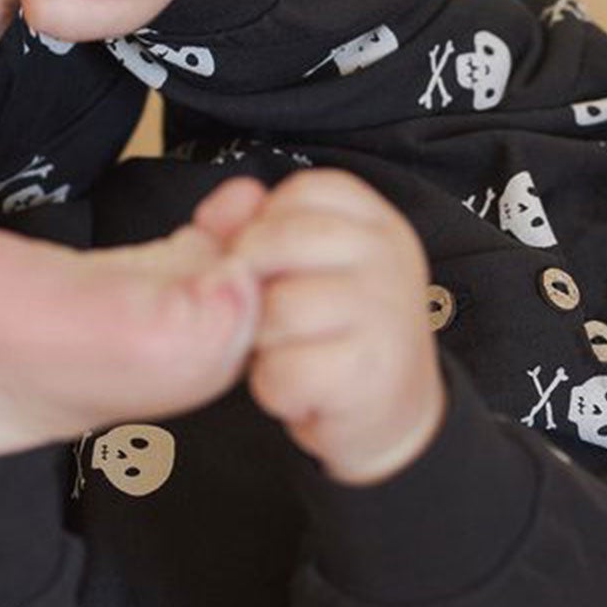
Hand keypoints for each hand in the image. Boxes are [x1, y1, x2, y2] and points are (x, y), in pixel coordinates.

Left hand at [201, 171, 446, 485]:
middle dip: (251, 285)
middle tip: (272, 318)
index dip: (264, 228)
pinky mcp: (367, 372)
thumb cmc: (337, 335)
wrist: (395, 414)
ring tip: (291, 353)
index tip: (273, 268)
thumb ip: (259, 228)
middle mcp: (388, 257)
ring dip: (262, 344)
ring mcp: (384, 312)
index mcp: (376, 223)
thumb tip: (211, 218)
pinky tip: (301, 389)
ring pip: (275, 309)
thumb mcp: (309, 268)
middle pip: (276, 242)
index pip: (301, 192)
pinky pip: (282, 369)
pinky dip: (275, 389)